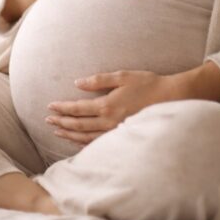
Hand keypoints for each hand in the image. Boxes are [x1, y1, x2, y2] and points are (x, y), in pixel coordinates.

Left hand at [45, 70, 174, 145]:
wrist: (171, 99)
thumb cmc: (147, 84)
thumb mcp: (122, 76)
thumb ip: (98, 80)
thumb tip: (77, 83)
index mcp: (107, 105)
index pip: (78, 109)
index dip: (62, 108)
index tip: (50, 106)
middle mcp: (109, 122)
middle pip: (78, 125)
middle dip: (61, 122)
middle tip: (47, 120)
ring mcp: (116, 132)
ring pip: (86, 137)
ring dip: (70, 134)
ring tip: (57, 131)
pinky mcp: (122, 137)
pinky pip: (99, 143)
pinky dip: (84, 143)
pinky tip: (78, 141)